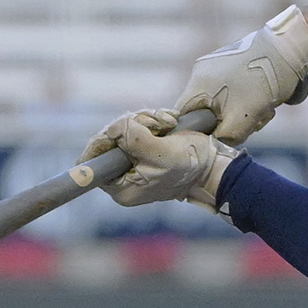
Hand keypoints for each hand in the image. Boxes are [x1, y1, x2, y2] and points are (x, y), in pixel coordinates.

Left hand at [80, 108, 233, 208]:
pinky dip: (152, 121)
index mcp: (121, 187)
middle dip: (130, 125)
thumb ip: (131, 138)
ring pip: (123, 130)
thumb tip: (112, 128)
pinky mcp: (144, 151)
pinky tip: (169, 123)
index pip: (90, 162)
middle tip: (156, 125)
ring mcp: (134, 164)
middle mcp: (123, 177)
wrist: (216, 165)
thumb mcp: (160, 152)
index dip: (103, 139)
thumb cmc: (191, 164)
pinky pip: (137, 128)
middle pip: (108, 140)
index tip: (124, 128)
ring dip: (145, 120)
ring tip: (168, 124)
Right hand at [175, 5, 307, 141]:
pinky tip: (265, 98)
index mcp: (198, 84)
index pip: (182, 116)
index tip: (215, 137)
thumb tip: (216, 144)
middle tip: (250, 122)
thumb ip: (224, 137)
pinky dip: (247, 99)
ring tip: (264, 108)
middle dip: (227, 122)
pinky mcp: (231, 61)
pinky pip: (232, 90)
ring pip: (222, 102)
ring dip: (242, 112)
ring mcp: (216, 64)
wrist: (288, 49)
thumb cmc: (264, 82)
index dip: (195, 131)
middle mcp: (201, 71)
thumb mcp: (243, 119)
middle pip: (205, 110)